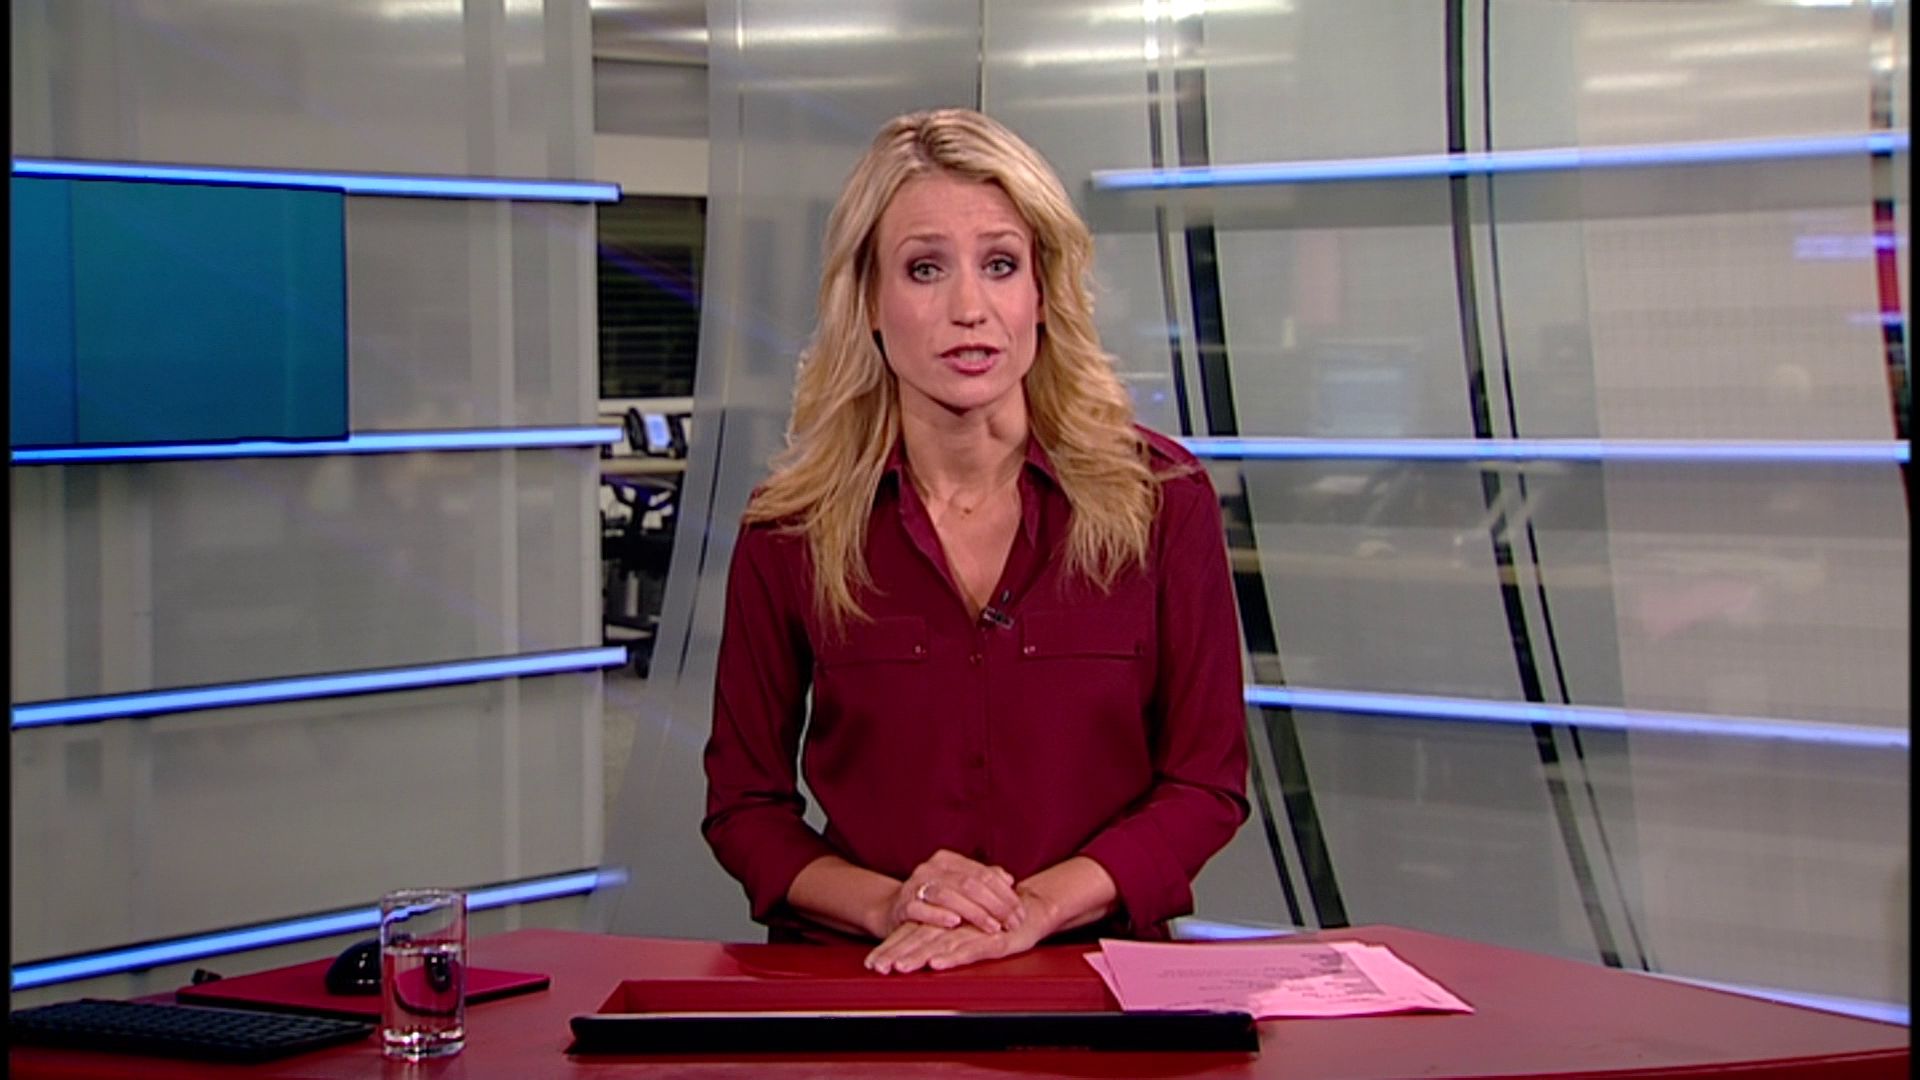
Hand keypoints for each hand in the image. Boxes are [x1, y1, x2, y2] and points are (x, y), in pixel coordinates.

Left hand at [864, 912, 1046, 974]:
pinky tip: (937, 964)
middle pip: (920, 940)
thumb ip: (942, 937)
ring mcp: (974, 933)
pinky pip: (970, 950)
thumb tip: (917, 953)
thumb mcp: (964, 931)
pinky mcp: (994, 942)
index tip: (873, 963)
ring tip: (899, 967)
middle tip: (878, 967)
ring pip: (940, 944)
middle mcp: (956, 925)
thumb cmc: (995, 921)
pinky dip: (952, 957)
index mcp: (945, 922)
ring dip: (918, 956)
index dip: (892, 948)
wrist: (1033, 911)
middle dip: (898, 954)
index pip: (913, 935)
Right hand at [886, 850, 1023, 936]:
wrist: (893, 910)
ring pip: (949, 895)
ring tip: (992, 927)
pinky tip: (955, 923)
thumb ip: (982, 880)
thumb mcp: (957, 886)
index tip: (1020, 912)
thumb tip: (1008, 879)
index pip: (983, 873)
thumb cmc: (933, 900)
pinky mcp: (903, 906)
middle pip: (969, 883)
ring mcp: (914, 886)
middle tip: (1012, 923)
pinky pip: (921, 909)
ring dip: (974, 913)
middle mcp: (931, 868)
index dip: (1005, 893)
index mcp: (947, 860)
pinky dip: (939, 916)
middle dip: (995, 905)